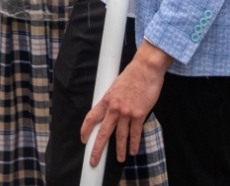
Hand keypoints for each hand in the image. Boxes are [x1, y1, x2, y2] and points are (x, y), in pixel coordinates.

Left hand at [81, 42, 172, 165]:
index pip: (91, 117)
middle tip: (94, 160)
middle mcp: (114, 108)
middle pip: (103, 132)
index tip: (83, 139)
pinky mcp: (139, 114)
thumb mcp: (116, 86)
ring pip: (120, 136)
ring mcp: (127, 112)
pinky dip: (134, 143)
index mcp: (106, 99)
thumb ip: (112, 99)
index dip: (85, 130)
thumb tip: (110, 109)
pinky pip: (135, 133)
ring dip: (119, 149)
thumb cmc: (132, 74)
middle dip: (97, 149)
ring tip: (119, 158)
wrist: (146, 69)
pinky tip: (133, 150)